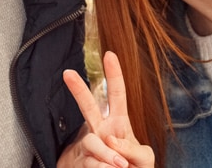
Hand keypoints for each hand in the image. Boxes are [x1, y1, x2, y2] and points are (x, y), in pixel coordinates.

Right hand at [58, 51, 154, 167]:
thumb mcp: (143, 158)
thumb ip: (132, 148)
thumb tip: (110, 140)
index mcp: (119, 124)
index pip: (117, 96)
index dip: (114, 75)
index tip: (109, 54)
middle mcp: (101, 131)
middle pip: (88, 107)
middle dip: (78, 90)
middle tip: (67, 73)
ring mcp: (89, 147)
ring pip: (91, 142)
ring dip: (107, 154)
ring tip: (121, 165)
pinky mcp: (81, 163)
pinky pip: (90, 163)